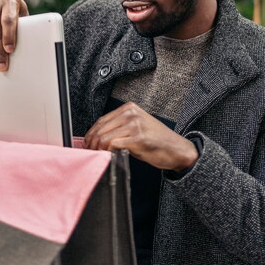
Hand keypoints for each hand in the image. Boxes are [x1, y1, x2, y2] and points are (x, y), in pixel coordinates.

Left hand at [84, 102, 198, 170]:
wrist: (177, 149)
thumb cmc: (157, 141)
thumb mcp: (137, 127)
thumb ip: (120, 127)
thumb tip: (99, 137)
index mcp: (130, 108)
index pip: (101, 120)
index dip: (91, 134)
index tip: (88, 144)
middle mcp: (131, 113)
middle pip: (100, 128)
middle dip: (91, 143)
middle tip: (90, 152)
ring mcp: (135, 125)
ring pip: (104, 137)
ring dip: (98, 149)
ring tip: (99, 155)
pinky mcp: (138, 138)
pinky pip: (113, 144)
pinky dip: (107, 152)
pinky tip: (109, 156)